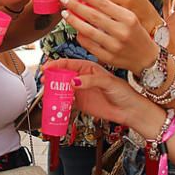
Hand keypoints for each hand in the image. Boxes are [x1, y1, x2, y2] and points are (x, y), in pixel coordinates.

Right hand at [43, 59, 159, 128]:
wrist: (129, 110)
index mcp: (89, 68)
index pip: (69, 63)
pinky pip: (66, 102)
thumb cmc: (123, 92)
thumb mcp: (108, 82)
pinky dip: (59, 103)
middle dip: (52, 77)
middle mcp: (82, 78)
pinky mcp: (80, 104)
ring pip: (62, 89)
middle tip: (45, 81)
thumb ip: (91, 80)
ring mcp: (80, 91)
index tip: (47, 67)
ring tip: (48, 92)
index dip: (56, 64)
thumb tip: (74, 81)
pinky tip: (56, 104)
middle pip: (62, 75)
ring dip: (53, 90)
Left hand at [59, 0, 159, 73]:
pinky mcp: (108, 58)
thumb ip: (112, 8)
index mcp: (128, 18)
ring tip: (65, 13)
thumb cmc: (136, 32)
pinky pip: (89, 45)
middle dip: (76, 6)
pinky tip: (75, 30)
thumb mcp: (130, 17)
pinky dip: (80, 37)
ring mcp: (114, 46)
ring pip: (88, 31)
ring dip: (74, 21)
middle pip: (93, 16)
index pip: (103, 3)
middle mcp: (122, 31)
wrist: (147, 57)